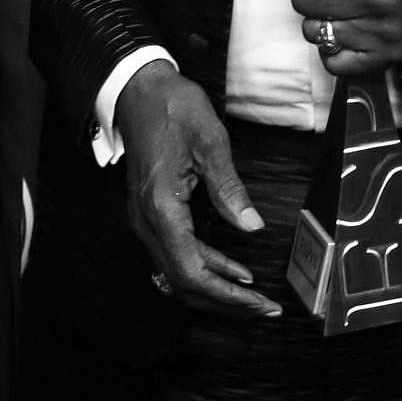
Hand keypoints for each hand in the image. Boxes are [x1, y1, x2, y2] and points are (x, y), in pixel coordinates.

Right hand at [113, 62, 278, 318]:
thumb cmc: (173, 108)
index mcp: (161, 207)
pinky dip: (204, 267)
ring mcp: (144, 219)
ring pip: (177, 272)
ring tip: (253, 296)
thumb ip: (229, 188)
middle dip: (225, 301)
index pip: (192, 271)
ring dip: (216, 288)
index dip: (226, 295)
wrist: (138, 90)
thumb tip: (251, 226)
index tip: (258, 304)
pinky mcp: (149, 214)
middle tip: (263, 310)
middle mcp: (147, 222)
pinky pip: (175, 253)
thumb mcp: (210, 141)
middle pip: (183, 283)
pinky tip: (231, 268)